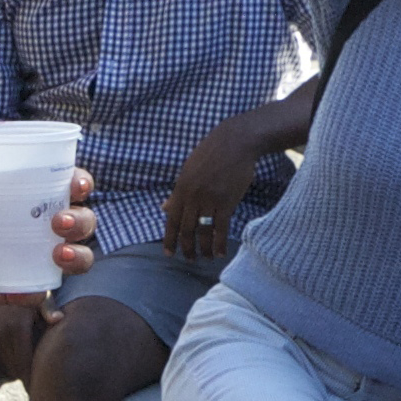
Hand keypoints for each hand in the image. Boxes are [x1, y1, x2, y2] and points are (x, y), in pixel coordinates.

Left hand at [0, 171, 95, 301]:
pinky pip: (40, 292)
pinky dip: (35, 293)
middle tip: (59, 222)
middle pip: (84, 223)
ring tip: (59, 255)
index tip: (78, 187)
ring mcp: (37, 258)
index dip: (81, 184)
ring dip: (78, 257)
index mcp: (34, 196)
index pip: (70, 186)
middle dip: (81, 221)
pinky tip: (22, 292)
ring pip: (78, 259)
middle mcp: (44, 227)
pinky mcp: (23, 286)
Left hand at [165, 122, 273, 267]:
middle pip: (186, 228)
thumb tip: (164, 208)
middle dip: (186, 247)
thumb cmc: (211, 154)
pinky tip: (219, 252)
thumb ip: (177, 192)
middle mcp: (193, 195)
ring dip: (203, 248)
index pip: (171, 219)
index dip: (169, 238)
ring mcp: (210, 199)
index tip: (169, 252)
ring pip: (203, 230)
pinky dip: (219, 242)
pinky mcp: (227, 201)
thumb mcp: (188, 170)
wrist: (235, 142)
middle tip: (189, 259)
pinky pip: (221, 227)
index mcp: (181, 188)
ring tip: (205, 257)